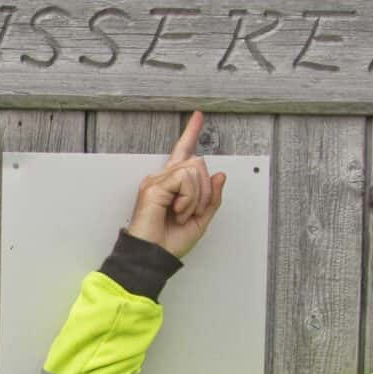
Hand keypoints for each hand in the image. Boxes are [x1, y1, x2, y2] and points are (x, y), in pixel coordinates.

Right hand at [124, 111, 225, 259]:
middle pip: (198, 162)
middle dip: (206, 189)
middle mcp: (164, 178)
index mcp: (174, 184)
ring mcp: (157, 181)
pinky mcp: (154, 187)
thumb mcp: (201, 221)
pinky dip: (188, 198)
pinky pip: (184, 180)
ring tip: (182, 213)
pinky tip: (176, 210)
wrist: (152, 257)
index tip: (198, 116)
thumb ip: (212, 198)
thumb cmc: (169, 242)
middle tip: (193, 211)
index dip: (191, 133)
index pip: (184, 152)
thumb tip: (220, 175)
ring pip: (194, 169)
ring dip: (197, 197)